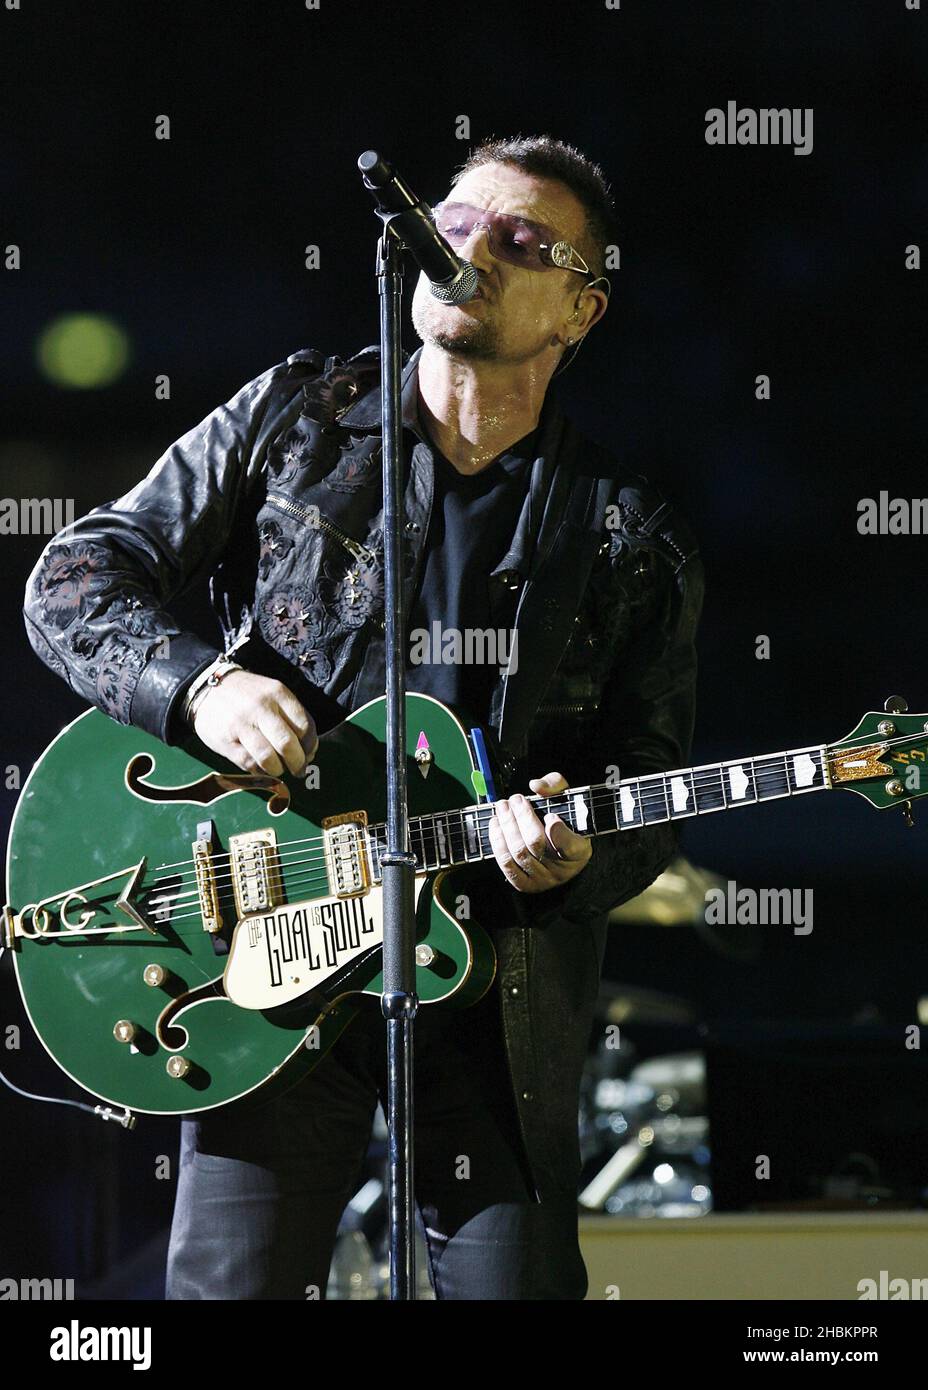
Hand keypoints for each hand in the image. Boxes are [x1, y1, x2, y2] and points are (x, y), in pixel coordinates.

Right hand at [192, 669, 317, 776]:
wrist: (208, 688)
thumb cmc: (249, 696)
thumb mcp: (273, 694)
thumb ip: (292, 718)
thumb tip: (308, 752)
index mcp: (278, 693)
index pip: (304, 726)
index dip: (310, 745)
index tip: (308, 753)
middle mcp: (261, 707)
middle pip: (287, 744)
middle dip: (297, 763)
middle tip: (298, 769)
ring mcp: (241, 724)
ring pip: (268, 758)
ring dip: (278, 769)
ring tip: (278, 768)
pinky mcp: (225, 741)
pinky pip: (249, 763)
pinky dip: (259, 770)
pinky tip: (261, 766)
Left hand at [488, 772, 592, 893]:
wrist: (560, 853)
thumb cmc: (564, 821)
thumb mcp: (568, 799)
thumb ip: (556, 786)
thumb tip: (536, 785)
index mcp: (580, 850)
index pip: (570, 846)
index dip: (558, 831)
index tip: (551, 815)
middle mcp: (563, 870)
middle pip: (536, 843)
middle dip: (521, 818)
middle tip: (514, 799)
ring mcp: (543, 880)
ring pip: (519, 852)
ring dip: (506, 826)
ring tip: (502, 808)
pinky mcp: (525, 885)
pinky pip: (507, 865)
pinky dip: (498, 842)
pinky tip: (496, 824)